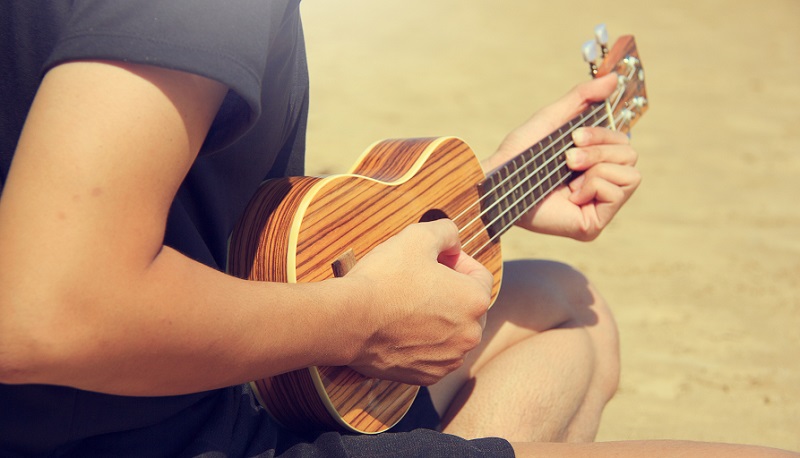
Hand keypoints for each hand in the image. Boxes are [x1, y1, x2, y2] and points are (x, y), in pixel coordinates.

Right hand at [342, 219, 492, 385]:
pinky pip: (433, 354)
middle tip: (420, 280)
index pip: (480, 275)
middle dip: (450, 291)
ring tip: (408, 304)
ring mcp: (449, 359)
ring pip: (452, 332)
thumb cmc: (383, 279)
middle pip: (468, 306)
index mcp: (474, 301)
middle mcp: (470, 335)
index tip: (436, 259)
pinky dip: (423, 342)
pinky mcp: (426, 376)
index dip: (458, 261)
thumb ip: (446, 231)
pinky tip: (401, 327)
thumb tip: (454, 240)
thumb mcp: (417, 237)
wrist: (348, 321)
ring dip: (438, 317)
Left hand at [486, 74, 640, 240]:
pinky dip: (593, 186)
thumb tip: (613, 78)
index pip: (623, 141)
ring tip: (569, 173)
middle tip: (568, 158)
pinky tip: (571, 196)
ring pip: (630, 174)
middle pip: (630, 154)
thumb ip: (582, 97)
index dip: (604, 134)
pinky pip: (618, 193)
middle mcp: (599, 184)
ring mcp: (598, 206)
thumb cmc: (520, 154)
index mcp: (593, 162)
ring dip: (596, 166)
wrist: (498, 181)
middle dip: (598, 150)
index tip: (575, 136)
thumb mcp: (553, 118)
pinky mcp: (594, 225)